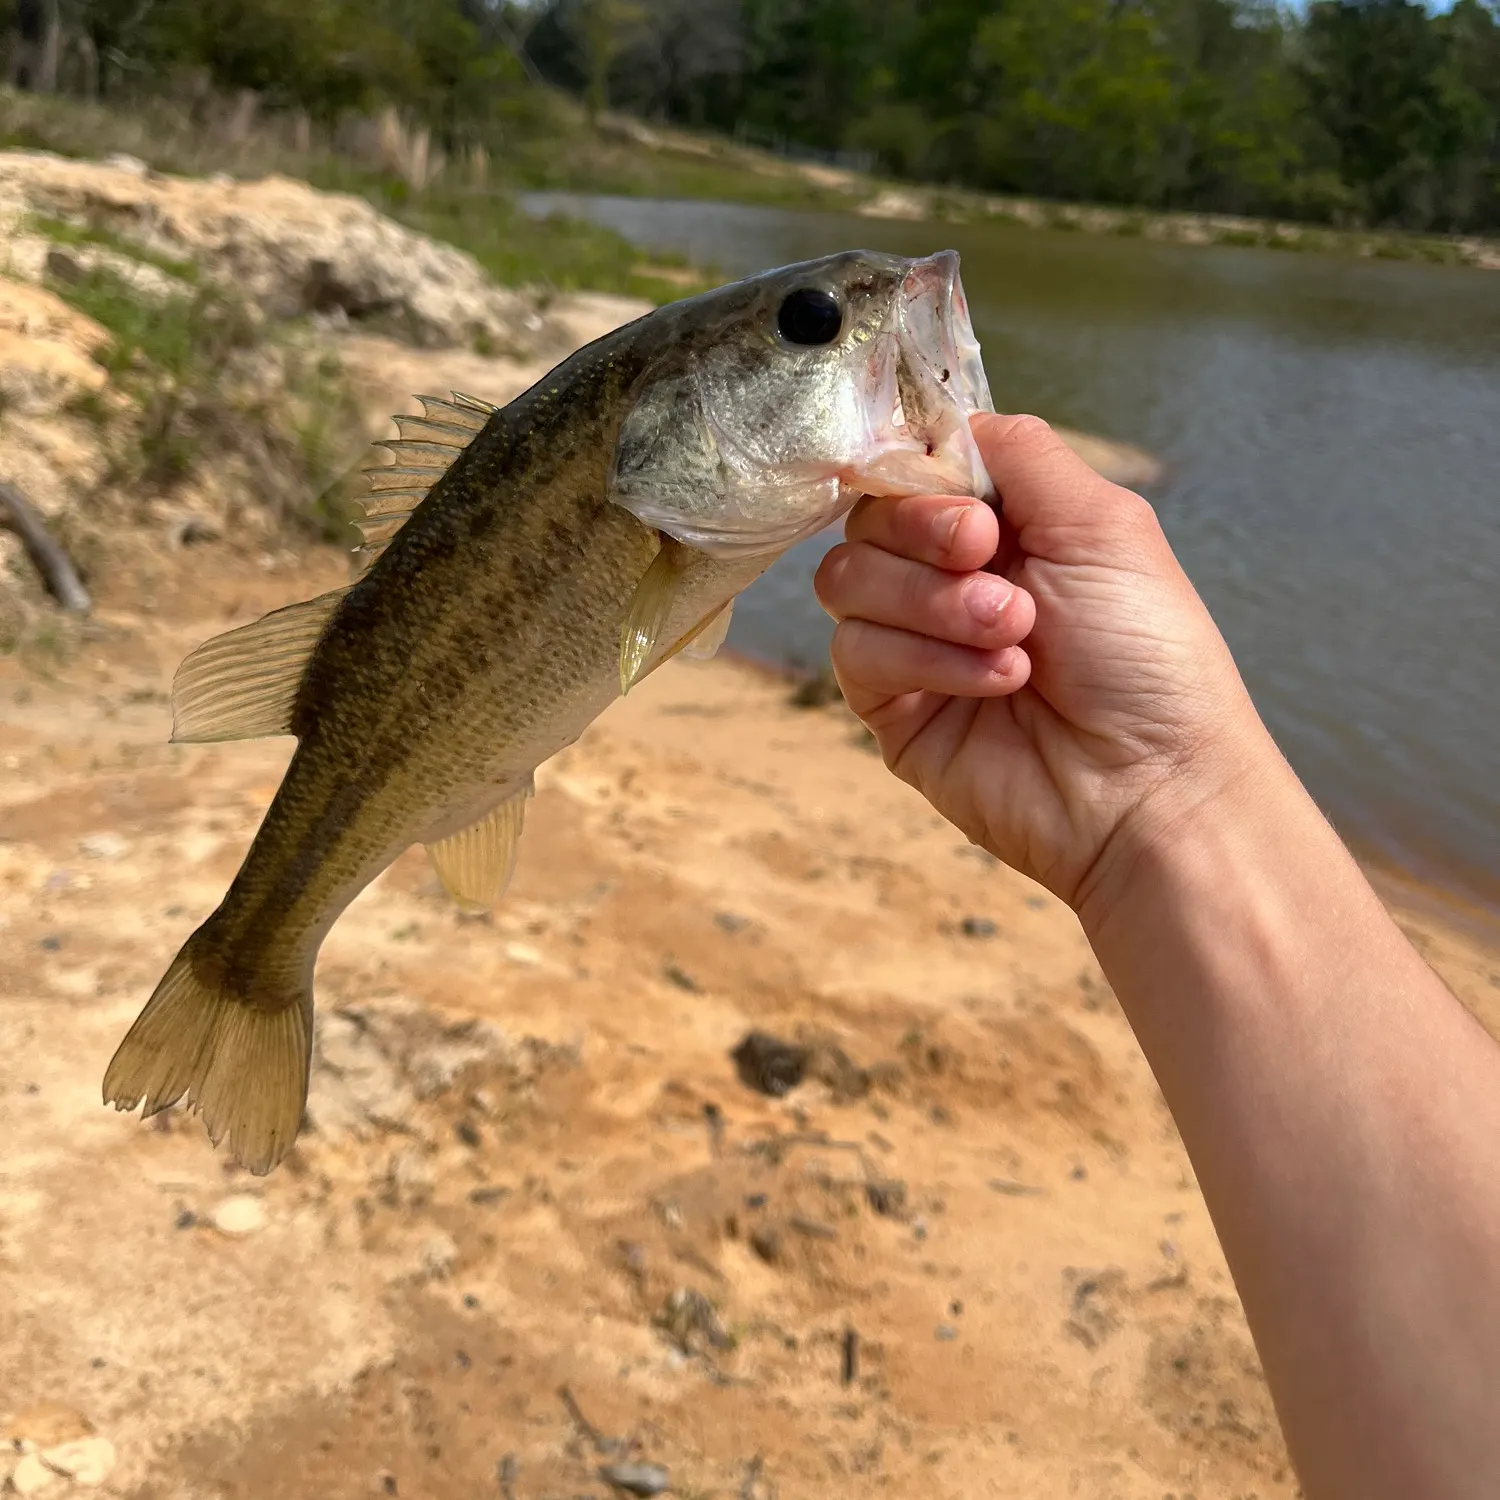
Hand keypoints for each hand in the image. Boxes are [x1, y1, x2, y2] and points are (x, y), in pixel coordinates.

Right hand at [815, 413, 1277, 911]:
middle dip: (929, 542)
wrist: (1150, 786)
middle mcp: (949, 575)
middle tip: (1006, 583)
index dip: (923, 480)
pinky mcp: (892, 709)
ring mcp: (915, 642)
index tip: (978, 518)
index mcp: (1003, 523)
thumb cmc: (1149, 655)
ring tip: (1014, 638)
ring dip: (932, 605)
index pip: (912, 466)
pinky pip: (856, 653)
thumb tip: (943, 424)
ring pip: (846, 580)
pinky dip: (926, 660)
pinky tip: (996, 684)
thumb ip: (1018, 455)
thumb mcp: (1102, 523)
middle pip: (868, 516)